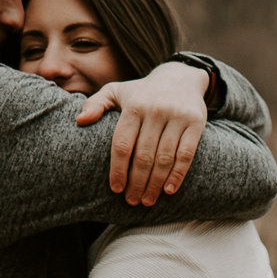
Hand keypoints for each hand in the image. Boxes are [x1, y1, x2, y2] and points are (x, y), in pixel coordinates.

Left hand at [77, 59, 210, 205]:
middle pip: (143, 155)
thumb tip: (80, 121)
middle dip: (137, 183)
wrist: (181, 77)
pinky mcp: (196, 123)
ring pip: (164, 158)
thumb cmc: (142, 91)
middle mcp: (155, 111)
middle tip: (132, 201)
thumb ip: (95, 104)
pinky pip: (186, 154)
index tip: (116, 189)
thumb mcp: (116, 91)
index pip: (122, 144)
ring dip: (155, 184)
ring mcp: (177, 117)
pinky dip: (177, 175)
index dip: (118, 169)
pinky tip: (168, 190)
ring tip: (147, 200)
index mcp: (133, 106)